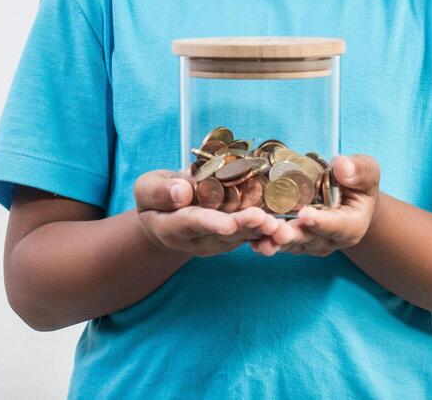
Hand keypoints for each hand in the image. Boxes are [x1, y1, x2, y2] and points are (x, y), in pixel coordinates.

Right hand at [133, 168, 281, 256]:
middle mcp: (197, 240)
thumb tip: (182, 192)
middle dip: (243, 226)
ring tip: (278, 223)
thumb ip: (160, 191)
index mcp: (172, 227)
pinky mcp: (234, 238)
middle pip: (223, 233)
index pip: (192, 223)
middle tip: (262, 218)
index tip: (227, 223)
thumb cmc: (157, 197)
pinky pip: (251, 235)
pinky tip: (284, 222)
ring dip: (261, 231)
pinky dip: (267, 230)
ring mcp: (217, 242)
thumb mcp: (147, 188)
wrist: (168, 215)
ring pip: (241, 237)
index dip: (210, 223)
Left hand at [249, 154, 379, 257]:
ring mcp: (309, 243)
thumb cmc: (358, 182)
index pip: (336, 226)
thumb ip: (359, 170)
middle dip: (291, 235)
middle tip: (276, 230)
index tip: (305, 215)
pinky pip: (277, 242)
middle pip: (309, 239)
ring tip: (259, 238)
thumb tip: (342, 167)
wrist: (348, 199)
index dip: (321, 222)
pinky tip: (248, 239)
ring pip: (290, 244)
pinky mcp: (292, 241)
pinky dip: (263, 240)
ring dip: (273, 240)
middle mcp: (330, 241)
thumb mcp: (367, 170)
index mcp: (351, 226)